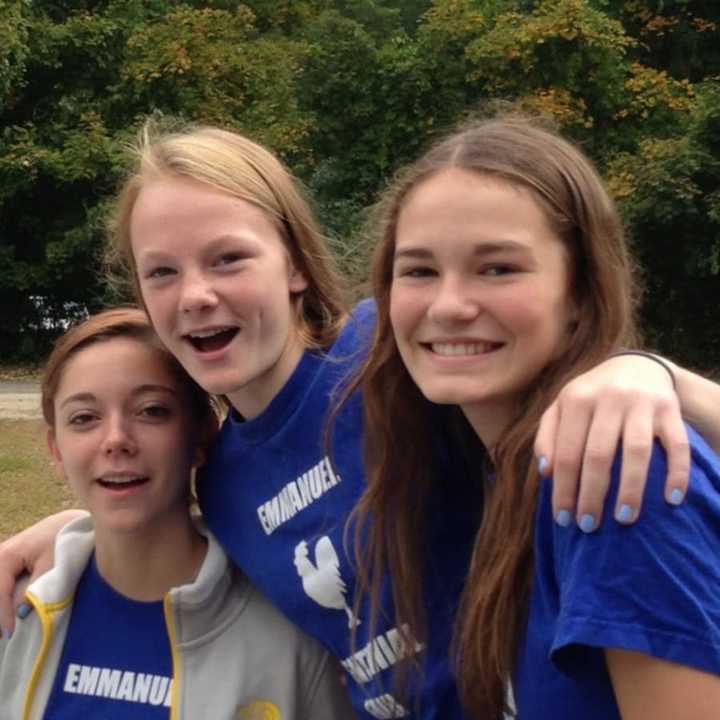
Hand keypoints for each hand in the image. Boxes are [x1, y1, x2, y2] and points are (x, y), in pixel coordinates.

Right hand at [0, 509, 85, 634]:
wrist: (66, 523)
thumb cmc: (61, 540)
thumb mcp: (52, 563)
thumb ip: (36, 588)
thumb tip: (22, 613)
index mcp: (6, 556)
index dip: (3, 614)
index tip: (9, 633)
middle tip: (5, 635)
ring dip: (1, 606)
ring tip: (6, 627)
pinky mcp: (4, 564)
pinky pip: (0, 585)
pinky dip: (3, 598)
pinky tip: (8, 614)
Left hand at [534, 355, 688, 529]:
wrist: (635, 366)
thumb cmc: (590, 397)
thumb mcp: (561, 407)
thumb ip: (547, 436)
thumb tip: (546, 472)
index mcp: (576, 399)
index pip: (567, 452)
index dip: (564, 488)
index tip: (563, 519)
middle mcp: (608, 398)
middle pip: (598, 454)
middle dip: (592, 494)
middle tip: (589, 526)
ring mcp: (641, 403)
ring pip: (636, 451)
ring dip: (631, 489)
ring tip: (624, 519)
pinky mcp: (669, 409)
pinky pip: (677, 445)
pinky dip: (677, 473)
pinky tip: (671, 500)